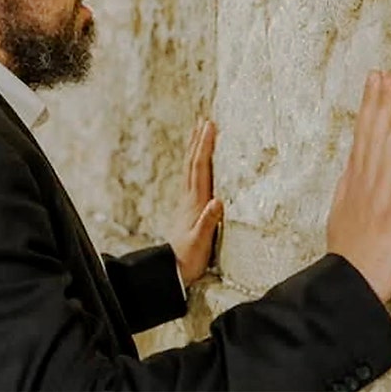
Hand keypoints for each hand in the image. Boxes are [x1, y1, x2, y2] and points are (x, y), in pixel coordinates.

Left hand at [167, 119, 224, 285]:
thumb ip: (209, 222)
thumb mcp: (201, 242)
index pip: (200, 168)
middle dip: (199, 141)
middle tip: (205, 120)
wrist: (173, 271)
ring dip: (195, 149)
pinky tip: (196, 163)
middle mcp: (189, 198)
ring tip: (199, 133)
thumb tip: (218, 200)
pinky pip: (190, 179)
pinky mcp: (187, 209)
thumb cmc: (190, 258)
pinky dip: (194, 165)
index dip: (205, 146)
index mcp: (195, 202)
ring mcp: (186, 202)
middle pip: (193, 163)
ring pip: (190, 169)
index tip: (210, 126)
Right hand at [326, 70, 390, 302]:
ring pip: (388, 158)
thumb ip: (356, 185)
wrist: (345, 283)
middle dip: (381, 105)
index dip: (371, 106)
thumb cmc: (349, 251)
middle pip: (373, 137)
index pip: (363, 134)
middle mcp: (364, 185)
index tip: (376, 81)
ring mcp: (377, 202)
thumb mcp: (344, 211)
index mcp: (353, 181)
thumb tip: (363, 162)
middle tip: (387, 75)